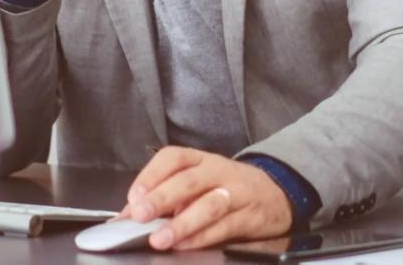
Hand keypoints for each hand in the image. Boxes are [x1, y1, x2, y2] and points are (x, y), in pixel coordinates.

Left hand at [123, 147, 292, 251]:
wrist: (277, 193)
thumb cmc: (227, 188)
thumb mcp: (198, 184)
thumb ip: (164, 198)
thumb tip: (125, 218)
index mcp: (201, 160)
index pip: (173, 158)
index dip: (151, 175)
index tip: (133, 197)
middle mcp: (218, 172)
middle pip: (189, 180)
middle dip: (161, 197)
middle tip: (139, 215)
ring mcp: (236, 193)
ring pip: (208, 205)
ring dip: (182, 223)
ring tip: (160, 239)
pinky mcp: (249, 217)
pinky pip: (224, 227)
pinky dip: (202, 237)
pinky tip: (185, 246)